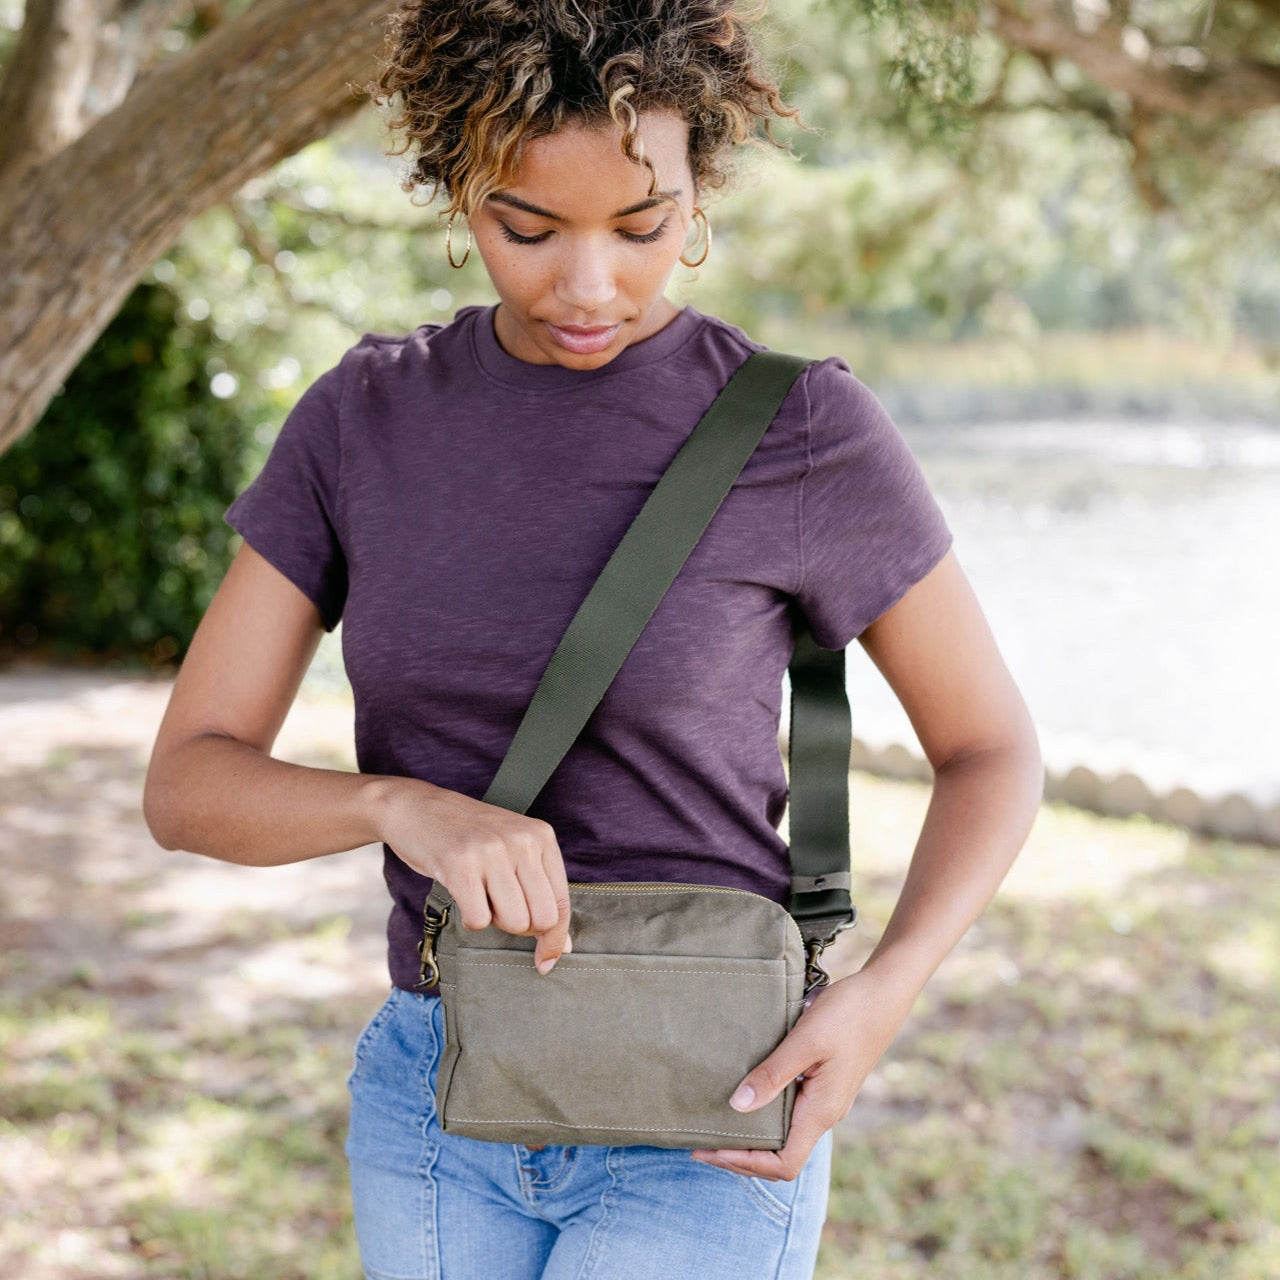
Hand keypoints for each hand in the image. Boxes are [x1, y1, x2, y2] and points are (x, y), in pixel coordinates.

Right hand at [376, 778, 571, 972]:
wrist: (416, 807)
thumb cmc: (468, 836)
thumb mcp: (512, 850)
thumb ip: (540, 892)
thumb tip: (562, 947)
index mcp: (541, 836)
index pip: (561, 902)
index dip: (555, 939)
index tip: (546, 961)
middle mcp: (522, 841)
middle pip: (542, 919)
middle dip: (522, 928)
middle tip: (499, 909)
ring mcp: (491, 852)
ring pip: (514, 922)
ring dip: (495, 921)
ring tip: (480, 894)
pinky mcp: (460, 865)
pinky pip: (479, 920)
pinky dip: (470, 918)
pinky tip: (462, 893)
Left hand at [690, 964, 917, 1180]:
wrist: (883, 994)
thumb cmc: (848, 1014)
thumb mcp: (806, 1041)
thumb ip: (773, 1074)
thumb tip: (739, 1106)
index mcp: (821, 1111)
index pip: (783, 1164)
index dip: (745, 1163)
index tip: (710, 1148)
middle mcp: (823, 1113)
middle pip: (780, 1155)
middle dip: (741, 1154)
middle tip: (702, 1140)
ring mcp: (825, 1099)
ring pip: (785, 1134)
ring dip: (752, 1136)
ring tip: (716, 1122)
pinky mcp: (823, 1083)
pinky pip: (791, 1112)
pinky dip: (765, 1114)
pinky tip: (745, 1095)